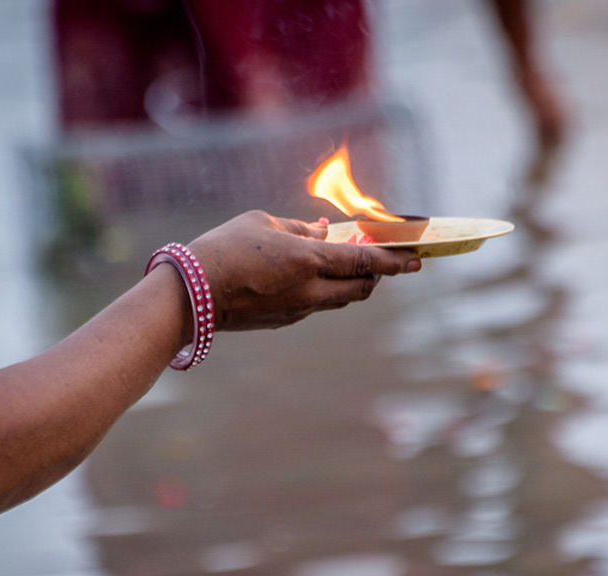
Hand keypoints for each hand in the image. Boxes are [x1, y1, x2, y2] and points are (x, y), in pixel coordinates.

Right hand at [186, 210, 421, 330]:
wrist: (191, 294)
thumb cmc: (223, 248)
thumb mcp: (262, 223)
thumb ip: (299, 228)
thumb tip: (321, 232)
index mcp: (309, 261)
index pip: (365, 262)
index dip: (394, 261)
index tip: (416, 260)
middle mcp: (310, 290)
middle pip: (361, 288)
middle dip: (377, 275)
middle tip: (381, 261)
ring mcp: (299, 310)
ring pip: (340, 299)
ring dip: (351, 284)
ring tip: (346, 266)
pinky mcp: (284, 321)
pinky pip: (315, 305)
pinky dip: (323, 291)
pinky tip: (309, 277)